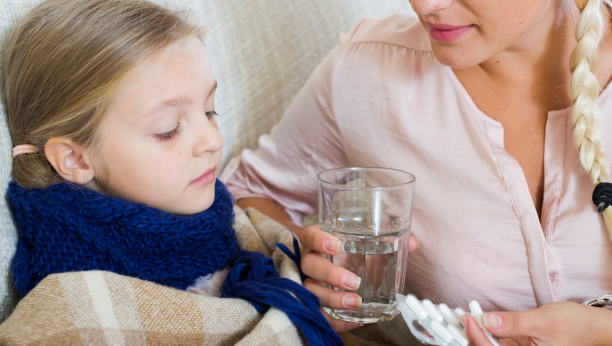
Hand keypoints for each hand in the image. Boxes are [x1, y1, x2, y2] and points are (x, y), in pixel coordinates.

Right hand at [298, 225, 419, 331]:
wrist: (328, 272)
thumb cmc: (347, 256)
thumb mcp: (363, 247)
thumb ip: (386, 244)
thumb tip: (413, 243)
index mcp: (319, 243)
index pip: (310, 235)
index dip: (319, 239)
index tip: (336, 246)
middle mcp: (310, 262)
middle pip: (310, 265)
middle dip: (331, 274)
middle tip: (355, 282)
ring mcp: (309, 283)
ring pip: (310, 291)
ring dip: (332, 298)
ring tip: (355, 303)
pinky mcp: (312, 304)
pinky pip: (318, 314)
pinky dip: (336, 320)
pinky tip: (355, 321)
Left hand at [462, 301, 611, 345]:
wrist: (592, 326)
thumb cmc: (575, 325)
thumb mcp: (543, 321)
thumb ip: (515, 322)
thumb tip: (488, 320)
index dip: (478, 337)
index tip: (467, 319)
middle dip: (475, 336)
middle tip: (460, 319)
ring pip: (493, 344)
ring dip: (479, 333)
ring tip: (465, 318)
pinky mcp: (520, 345)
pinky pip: (500, 339)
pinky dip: (489, 330)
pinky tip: (478, 320)